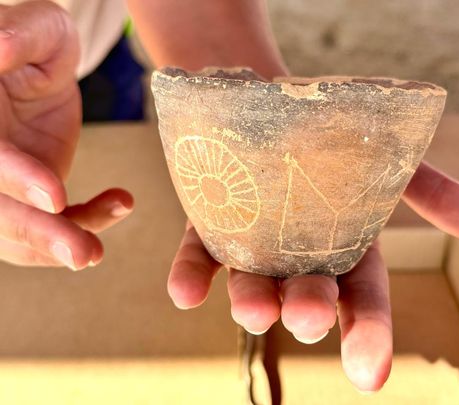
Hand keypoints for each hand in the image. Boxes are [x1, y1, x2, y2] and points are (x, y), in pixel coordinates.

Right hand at [0, 1, 132, 269]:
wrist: (38, 69)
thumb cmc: (38, 42)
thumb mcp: (37, 28)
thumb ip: (20, 35)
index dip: (15, 176)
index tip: (57, 196)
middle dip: (38, 232)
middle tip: (83, 254)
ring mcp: (2, 181)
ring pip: (14, 231)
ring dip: (56, 246)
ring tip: (96, 252)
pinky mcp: (25, 196)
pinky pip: (49, 223)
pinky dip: (82, 224)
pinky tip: (117, 205)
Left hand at [166, 161, 458, 391]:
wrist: (278, 107)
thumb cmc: (336, 141)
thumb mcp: (389, 162)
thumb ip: (432, 192)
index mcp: (346, 248)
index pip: (363, 298)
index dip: (370, 333)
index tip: (368, 374)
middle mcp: (299, 257)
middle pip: (308, 293)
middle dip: (310, 311)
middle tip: (311, 319)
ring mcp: (253, 245)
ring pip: (253, 283)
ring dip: (252, 302)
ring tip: (256, 313)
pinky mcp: (210, 228)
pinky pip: (199, 256)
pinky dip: (192, 276)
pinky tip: (187, 292)